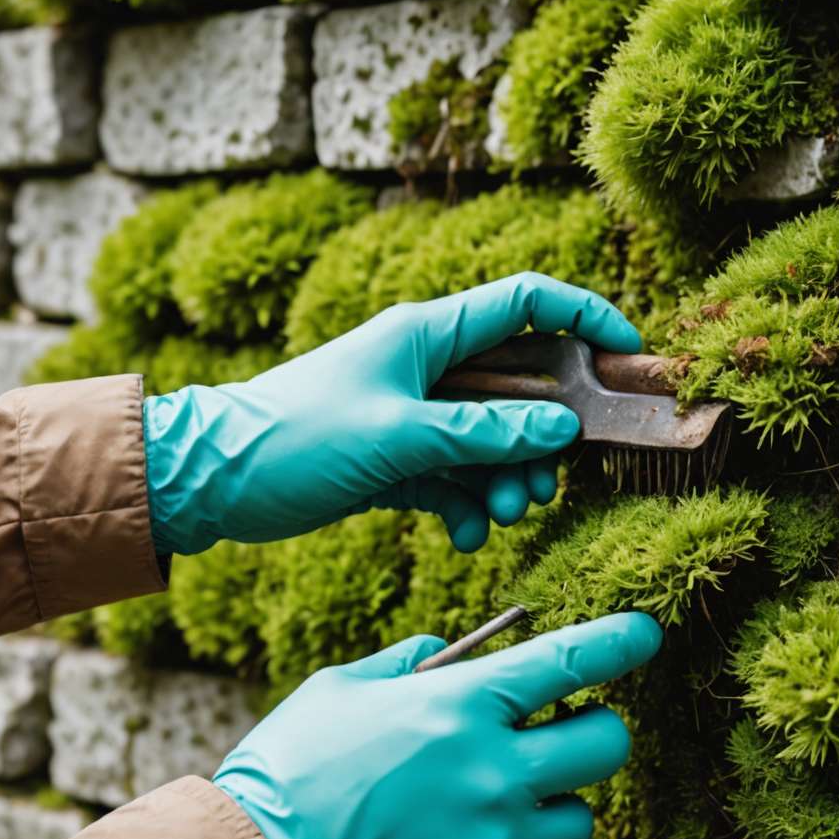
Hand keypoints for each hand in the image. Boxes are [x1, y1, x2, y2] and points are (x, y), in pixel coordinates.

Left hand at [143, 272, 640, 556]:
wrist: (211, 481)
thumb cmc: (294, 438)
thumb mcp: (396, 436)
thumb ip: (482, 435)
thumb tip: (562, 430)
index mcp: (428, 335)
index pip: (526, 302)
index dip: (585, 318)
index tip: (627, 354)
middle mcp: (428, 369)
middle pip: (521, 389)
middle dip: (544, 439)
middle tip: (546, 486)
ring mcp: (414, 416)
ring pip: (493, 442)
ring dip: (508, 481)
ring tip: (504, 516)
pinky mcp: (398, 462)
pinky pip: (457, 480)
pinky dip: (468, 507)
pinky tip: (465, 535)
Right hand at [213, 612, 663, 838]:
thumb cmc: (289, 771)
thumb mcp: (340, 689)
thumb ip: (410, 663)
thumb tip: (453, 650)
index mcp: (460, 706)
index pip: (571, 662)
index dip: (621, 641)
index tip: (646, 633)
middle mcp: (495, 772)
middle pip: (607, 744)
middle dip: (595, 730)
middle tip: (561, 733)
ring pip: (577, 816)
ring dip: (549, 802)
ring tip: (487, 805)